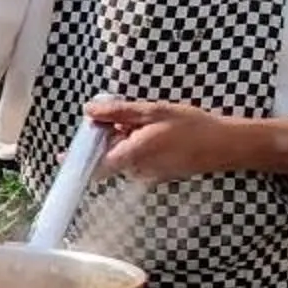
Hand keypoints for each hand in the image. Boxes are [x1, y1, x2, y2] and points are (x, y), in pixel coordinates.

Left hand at [87, 97, 247, 180]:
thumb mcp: (153, 111)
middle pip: (108, 159)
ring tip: (145, 124)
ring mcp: (148, 176)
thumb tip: (90, 111)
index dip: (77, 161)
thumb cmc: (192, 127)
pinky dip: (137, 148)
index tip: (63, 156)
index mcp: (133, 155)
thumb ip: (118, 113)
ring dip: (124, 142)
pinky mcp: (157, 176)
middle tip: (118, 118)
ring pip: (123, 159)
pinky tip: (156, 134)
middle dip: (107, 140)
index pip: (94, 167)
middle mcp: (137, 171)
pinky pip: (137, 162)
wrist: (225, 145)